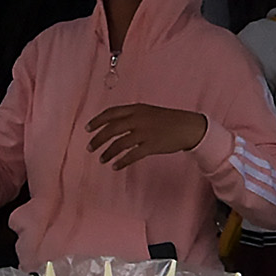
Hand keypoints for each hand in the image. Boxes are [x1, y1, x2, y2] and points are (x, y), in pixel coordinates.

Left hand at [84, 103, 207, 167]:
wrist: (188, 127)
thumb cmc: (168, 120)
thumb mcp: (148, 112)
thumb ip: (132, 116)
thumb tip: (114, 124)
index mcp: (136, 109)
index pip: (111, 113)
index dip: (97, 121)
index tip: (87, 129)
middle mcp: (138, 119)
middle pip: (111, 129)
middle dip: (97, 139)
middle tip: (89, 148)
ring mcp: (145, 133)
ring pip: (119, 144)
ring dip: (108, 152)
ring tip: (102, 159)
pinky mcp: (151, 146)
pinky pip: (132, 155)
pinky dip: (121, 161)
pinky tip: (115, 166)